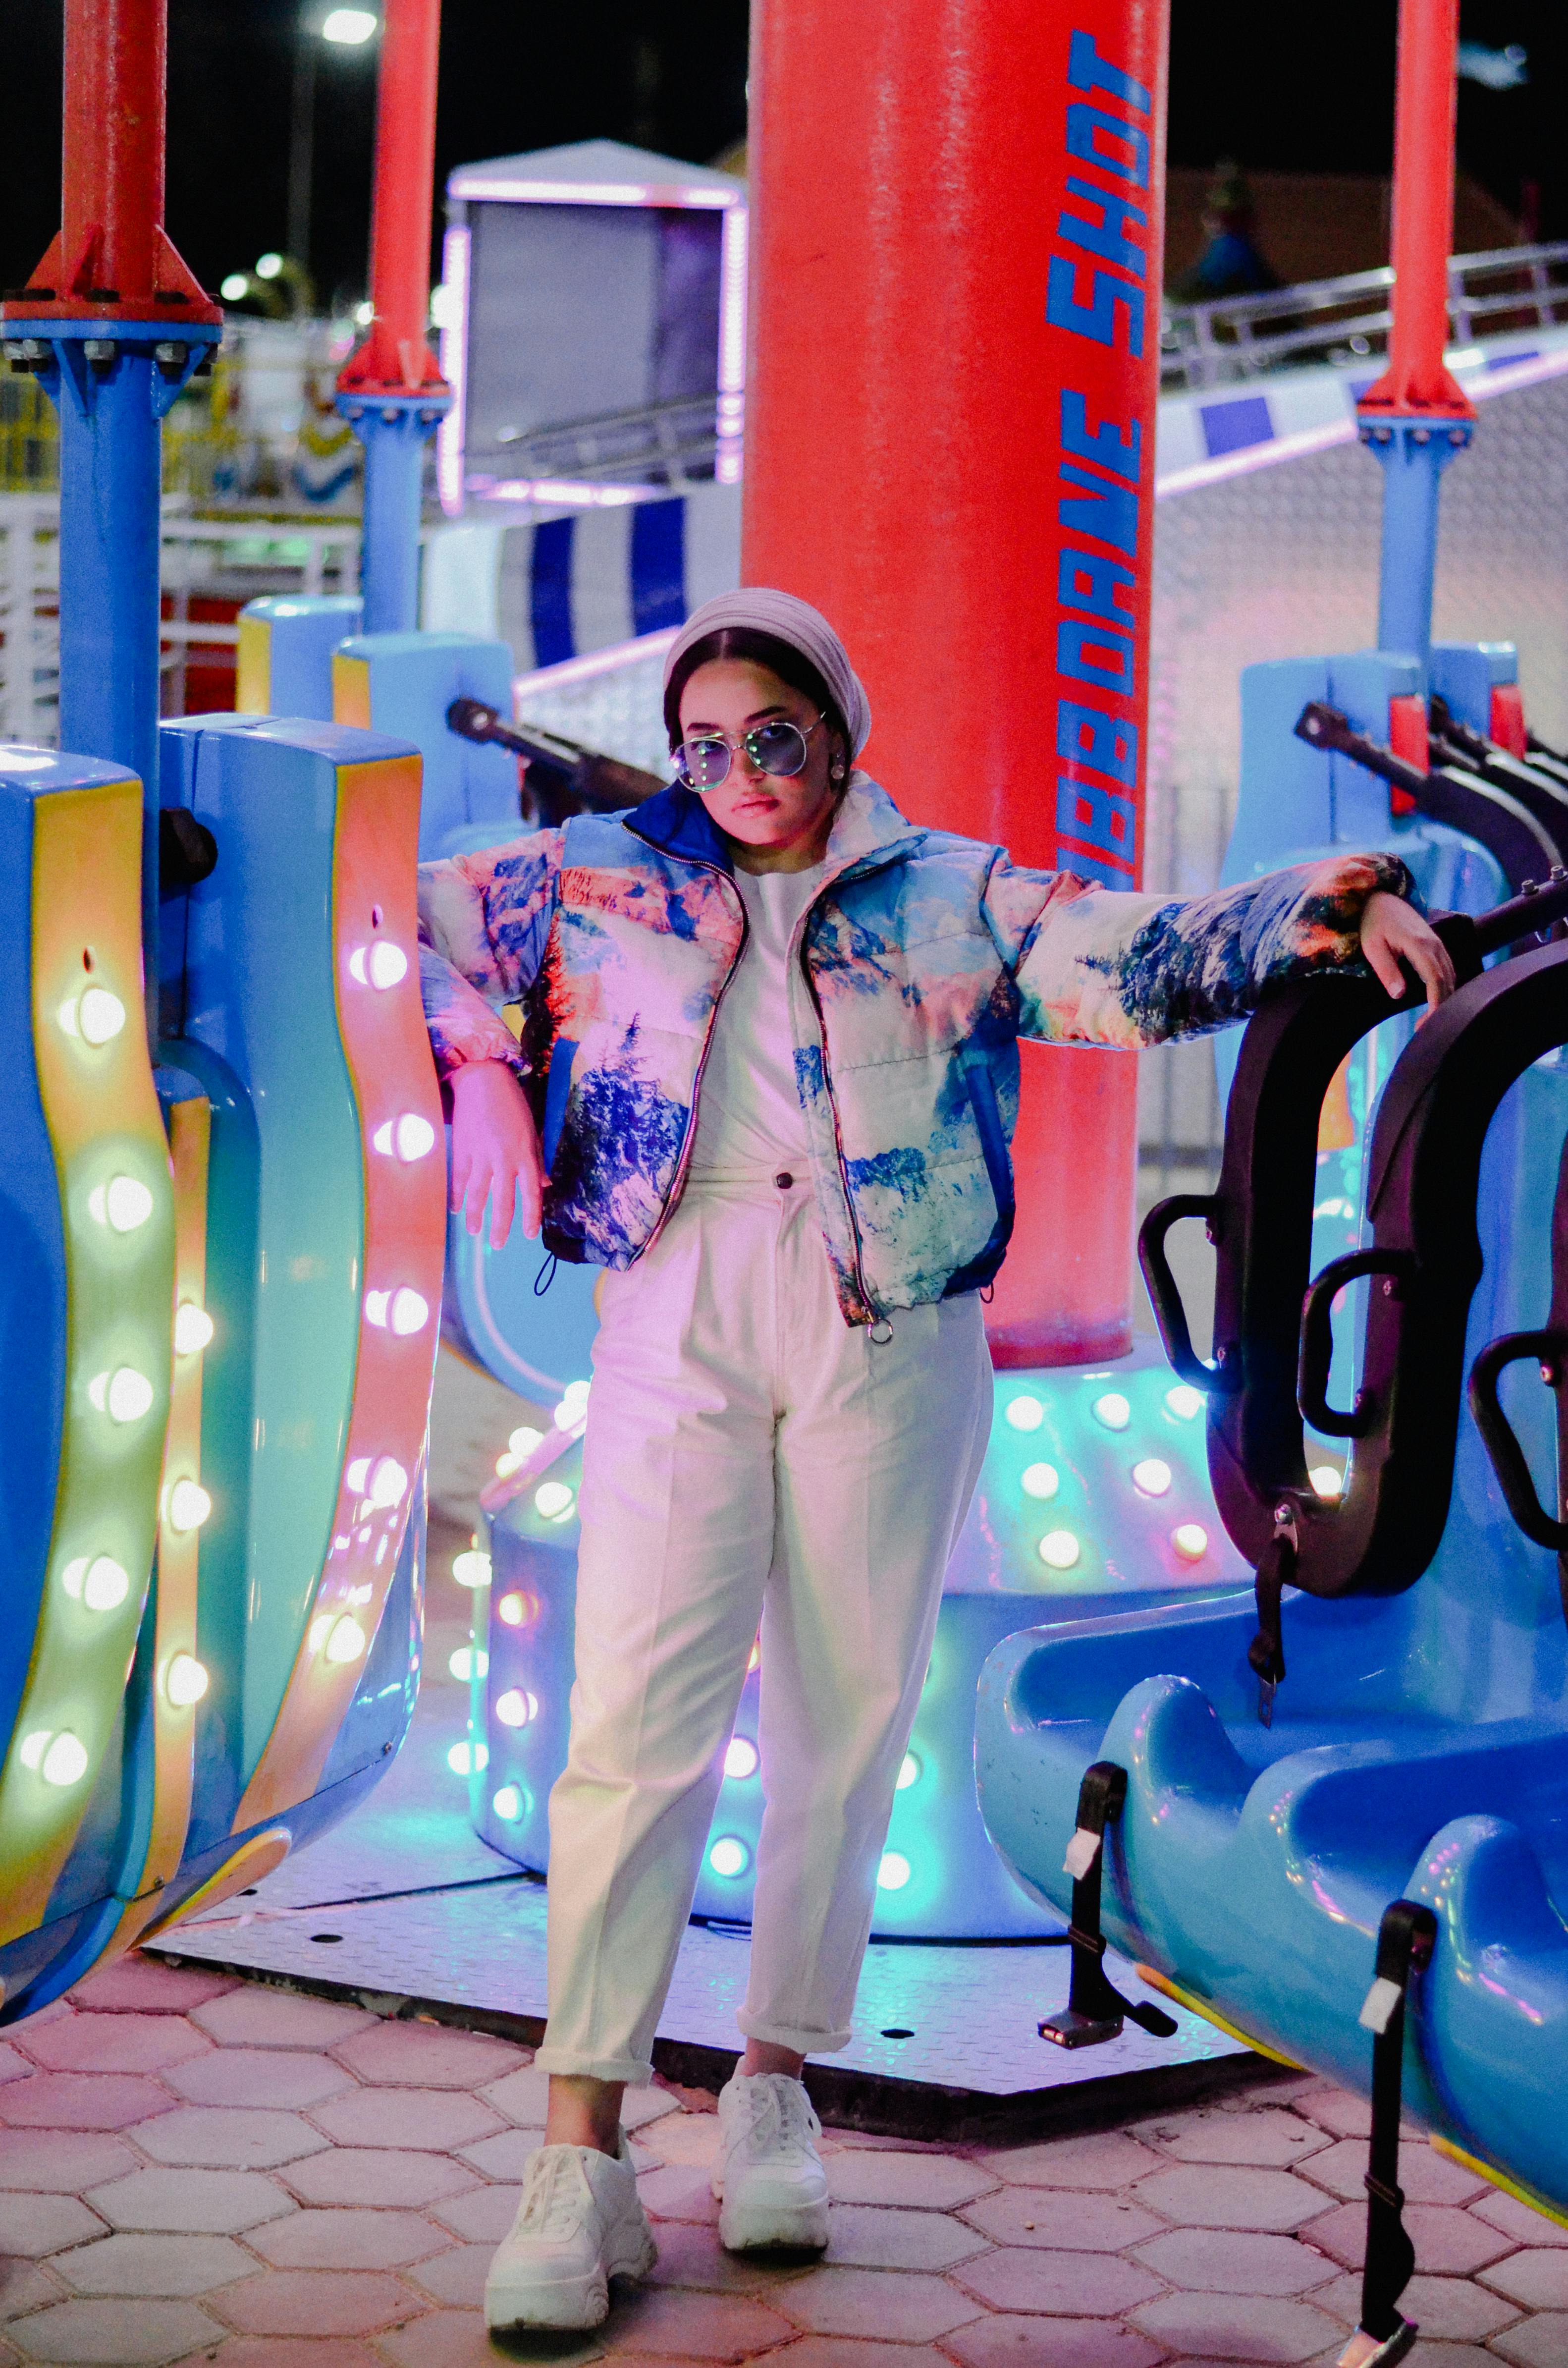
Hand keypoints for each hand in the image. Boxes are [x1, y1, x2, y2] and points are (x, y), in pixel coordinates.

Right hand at [448, 1060, 543, 1248]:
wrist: (483, 1080)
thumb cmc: (512, 1104)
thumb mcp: (531, 1132)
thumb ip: (536, 1161)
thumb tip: (543, 1186)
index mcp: (525, 1153)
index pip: (530, 1192)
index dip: (530, 1216)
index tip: (529, 1234)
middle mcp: (504, 1158)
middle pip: (503, 1199)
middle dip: (501, 1225)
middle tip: (498, 1245)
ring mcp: (481, 1155)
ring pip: (478, 1193)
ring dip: (476, 1215)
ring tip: (474, 1231)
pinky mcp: (462, 1149)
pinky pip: (460, 1178)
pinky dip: (458, 1195)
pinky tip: (456, 1209)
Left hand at [1359, 891, 1456, 1016]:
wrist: (1381, 898)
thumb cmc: (1373, 923)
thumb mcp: (1373, 948)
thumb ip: (1387, 970)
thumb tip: (1399, 995)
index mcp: (1420, 945)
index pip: (1436, 980)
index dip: (1435, 1004)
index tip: (1426, 1023)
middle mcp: (1435, 945)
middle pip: (1448, 981)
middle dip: (1439, 1007)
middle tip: (1421, 1028)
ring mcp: (1438, 944)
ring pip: (1451, 976)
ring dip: (1443, 999)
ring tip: (1425, 1020)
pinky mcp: (1437, 946)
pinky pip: (1448, 970)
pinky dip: (1444, 988)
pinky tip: (1433, 1002)